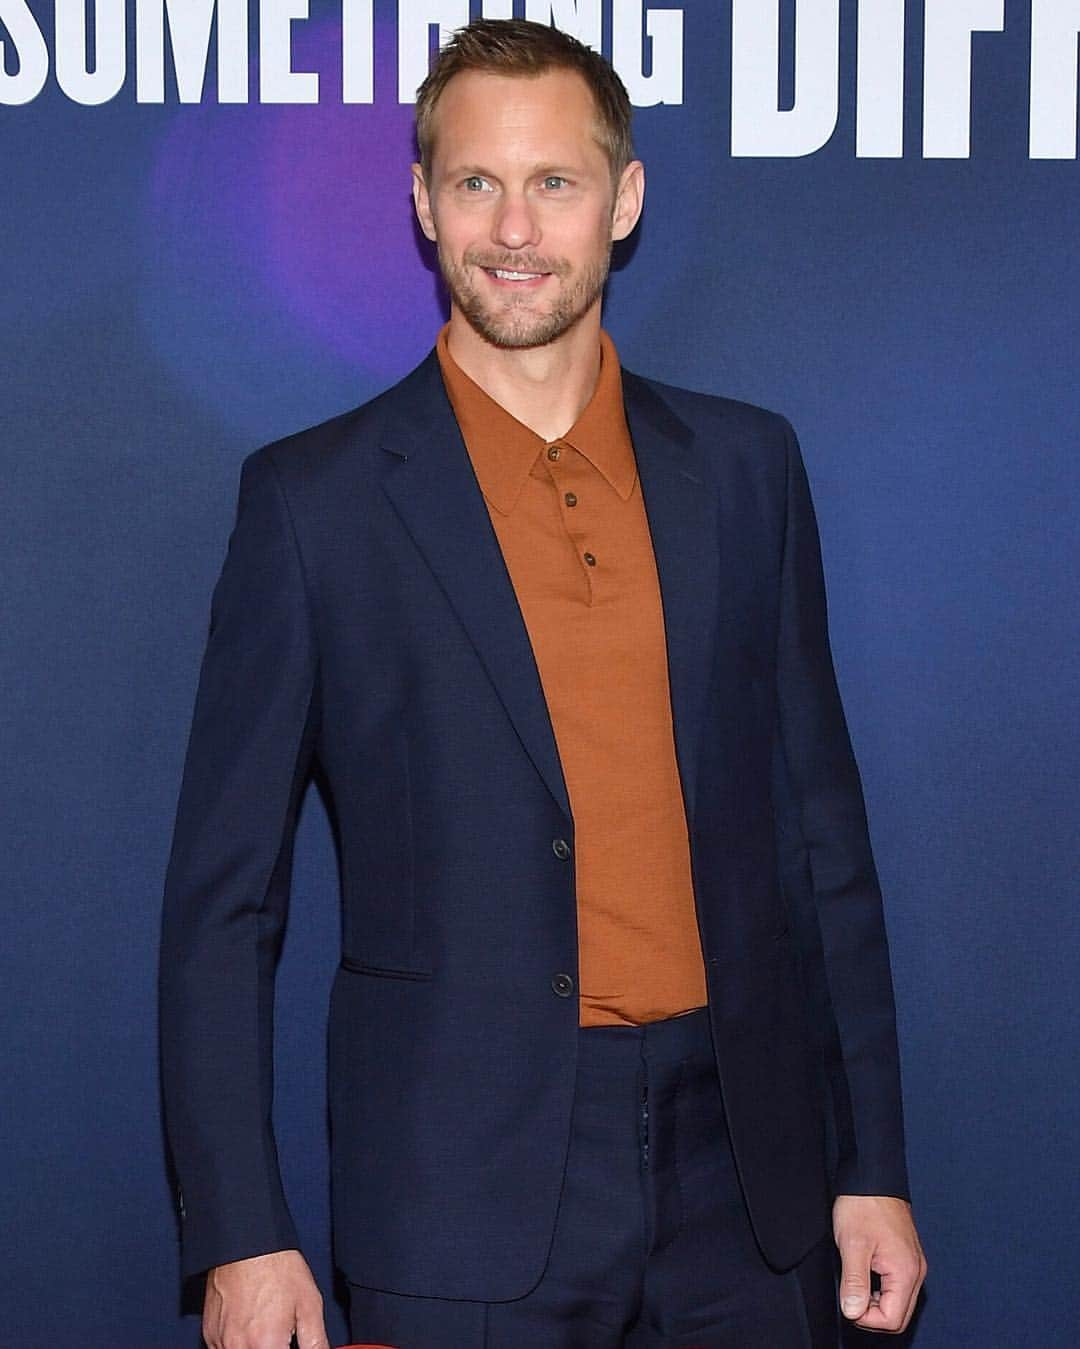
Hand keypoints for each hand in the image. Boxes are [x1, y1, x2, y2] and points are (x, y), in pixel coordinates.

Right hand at [202, 1249, 329, 1348]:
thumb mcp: (309, 1304)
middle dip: (273, 1348)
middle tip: (281, 1336)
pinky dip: (238, 1344)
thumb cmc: (277, 1266)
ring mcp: (220, 1343)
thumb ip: (316, 1342)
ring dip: (255, 1347)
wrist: (247, 1242)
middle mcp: (238, 1348)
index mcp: (266, 1345)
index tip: (290, 1344)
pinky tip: (251, 1326)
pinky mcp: (209, 1335)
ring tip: (266, 1327)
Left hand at [833, 1194, 926, 1333]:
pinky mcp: (906, 1257)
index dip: (866, 1318)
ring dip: (875, 1303)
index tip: (848, 1302)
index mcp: (906, 1272)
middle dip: (872, 1315)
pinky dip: (880, 1290)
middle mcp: (916, 1272)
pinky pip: (897, 1287)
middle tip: (850, 1297)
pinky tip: (864, 1275)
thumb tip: (853, 1312)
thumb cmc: (863, 1204)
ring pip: (898, 1303)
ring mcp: (913, 1264)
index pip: (892, 1320)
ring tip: (855, 1283)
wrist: (872, 1176)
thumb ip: (854, 1282)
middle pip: (898, 1316)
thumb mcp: (852, 1245)